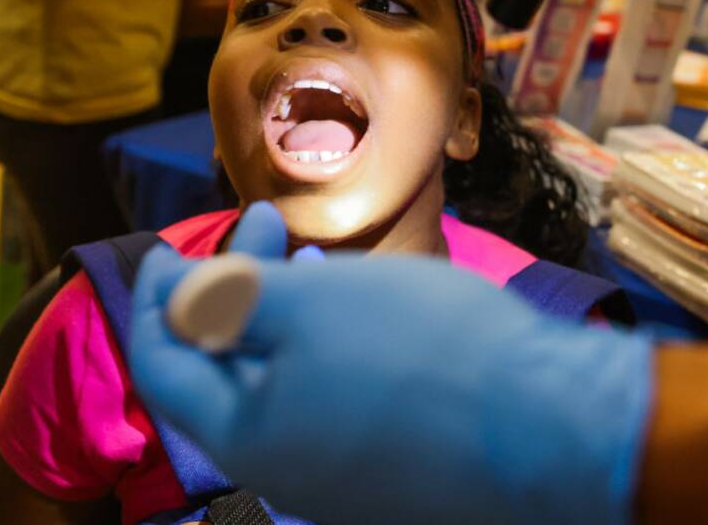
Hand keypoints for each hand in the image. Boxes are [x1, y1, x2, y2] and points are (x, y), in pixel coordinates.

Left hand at [128, 203, 652, 524]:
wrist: (548, 421)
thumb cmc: (422, 348)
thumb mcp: (311, 300)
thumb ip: (229, 297)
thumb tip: (182, 300)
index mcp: (247, 436)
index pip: (166, 363)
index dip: (159, 294)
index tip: (171, 241)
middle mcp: (286, 474)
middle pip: (229, 375)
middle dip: (234, 290)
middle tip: (269, 223)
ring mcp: (346, 484)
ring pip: (287, 390)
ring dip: (284, 318)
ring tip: (314, 258)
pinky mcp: (399, 478)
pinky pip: (336, 409)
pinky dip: (329, 354)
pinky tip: (365, 316)